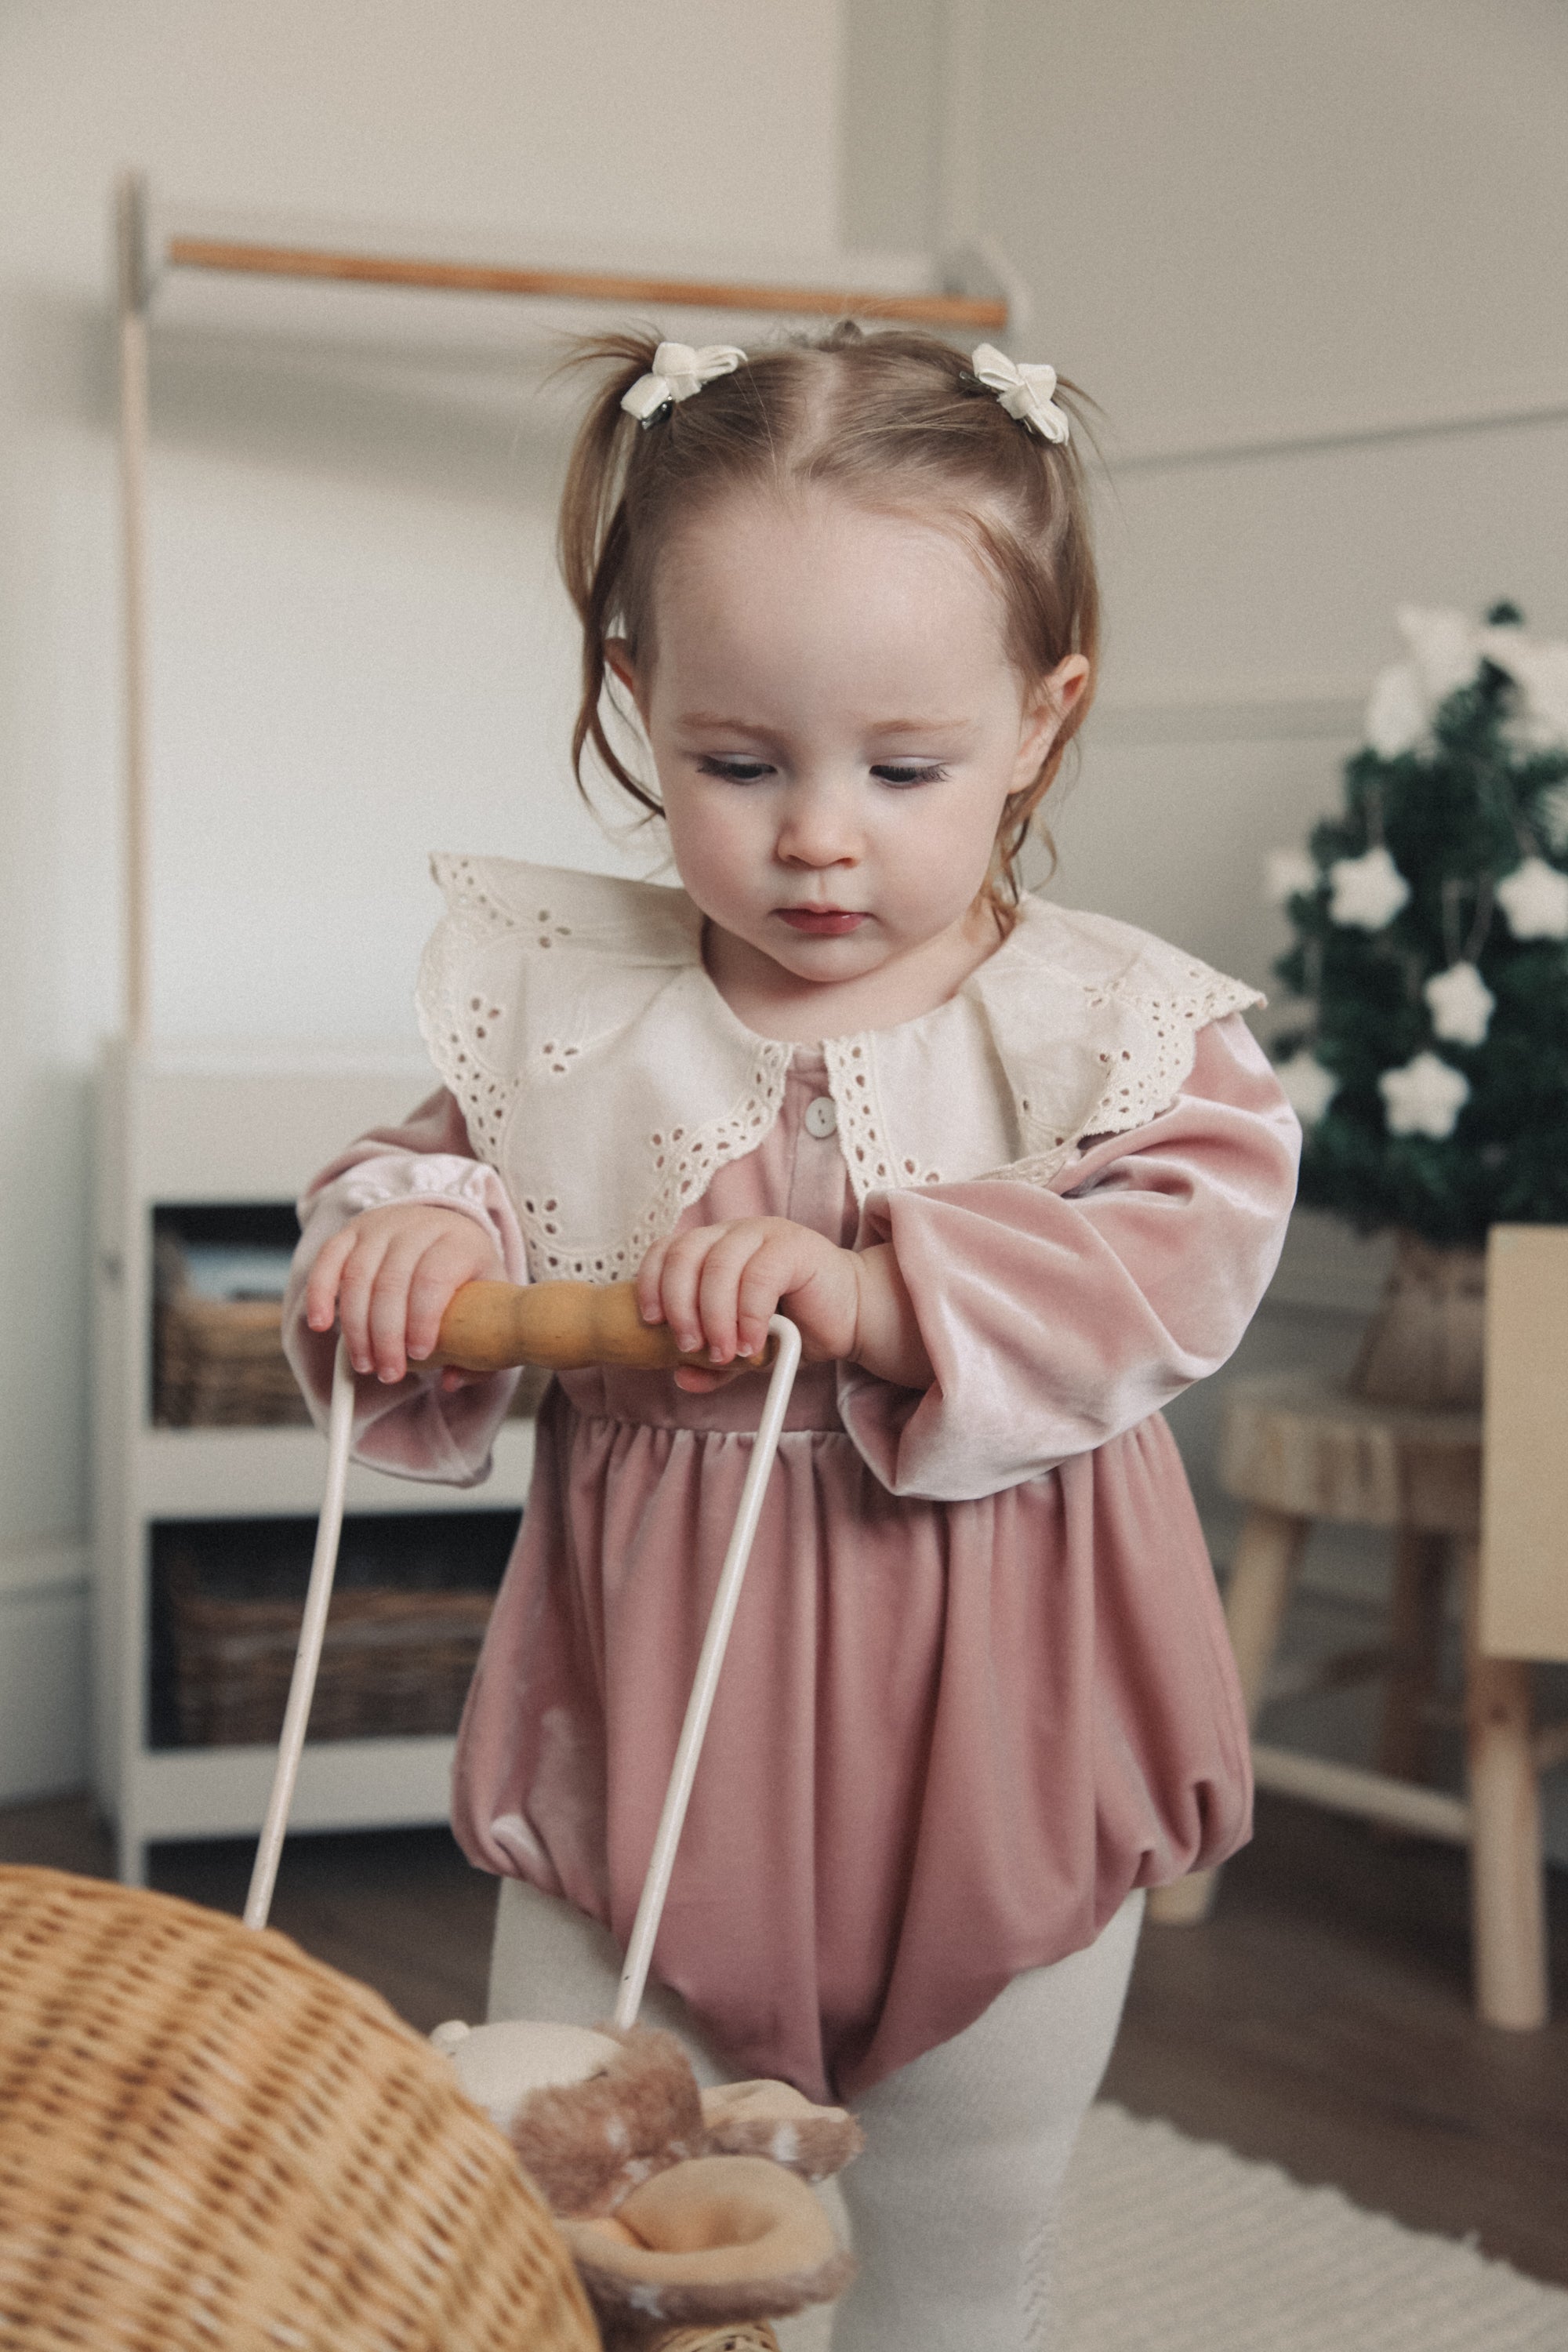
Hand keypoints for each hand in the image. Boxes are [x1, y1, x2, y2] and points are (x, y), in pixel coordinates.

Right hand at [304, 1204, 504, 1386]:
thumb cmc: (468, 1273)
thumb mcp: (491, 1299)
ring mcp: (381, 1226)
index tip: (420, 1354)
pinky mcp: (351, 1231)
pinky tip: (321, 1324)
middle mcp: (417, 1227)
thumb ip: (482, 1344)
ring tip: (365, 1362)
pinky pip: (329, 1260)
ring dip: (356, 1327)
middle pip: (392, 1283)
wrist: (446, 1227)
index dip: (423, 1319)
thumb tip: (452, 1381)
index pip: (433, 1279)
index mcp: (458, 1242)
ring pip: (358, 1277)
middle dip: (386, 1336)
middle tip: (389, 1372)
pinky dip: (320, 1293)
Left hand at [635, 1218, 931, 1394]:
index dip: (651, 1284)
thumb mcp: (745, 1350)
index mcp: (713, 1248)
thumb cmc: (798, 1327)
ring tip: (724, 1353)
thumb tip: (681, 1377)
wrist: (853, 1317)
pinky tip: (753, 1342)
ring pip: (719, 1265)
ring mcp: (764, 1234)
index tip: (652, 1322)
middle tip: (689, 1347)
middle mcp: (734, 1233)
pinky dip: (749, 1314)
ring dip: (714, 1316)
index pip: (667, 1252)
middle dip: (680, 1305)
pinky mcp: (795, 1245)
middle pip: (685, 1256)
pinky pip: (759, 1275)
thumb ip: (713, 1363)